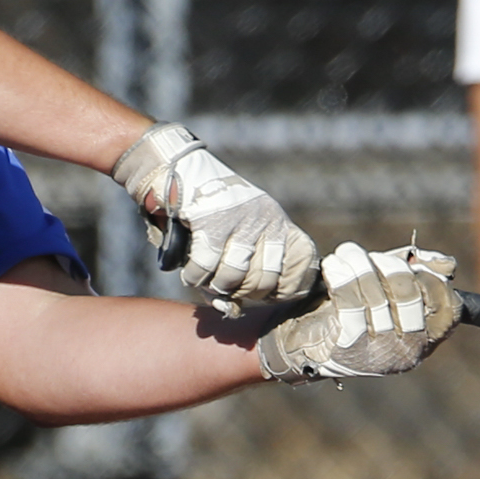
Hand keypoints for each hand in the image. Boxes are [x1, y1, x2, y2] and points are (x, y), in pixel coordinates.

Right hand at [114, 121, 320, 311]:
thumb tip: (232, 310)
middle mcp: (266, 220)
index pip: (302, 265)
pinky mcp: (212, 220)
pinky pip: (206, 266)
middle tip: (225, 287)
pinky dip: (195, 276)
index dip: (285, 290)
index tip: (266, 297)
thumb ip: (242, 270)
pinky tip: (191, 273)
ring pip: (235, 276)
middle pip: (266, 280)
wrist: (176, 168)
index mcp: (278, 222)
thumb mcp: (237, 233)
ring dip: (216, 286)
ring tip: (207, 280)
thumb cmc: (209, 211)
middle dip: (242, 293)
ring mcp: (241, 220)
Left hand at [256, 243, 460, 381]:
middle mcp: (408, 352)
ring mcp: (378, 352)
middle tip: (368, 256)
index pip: (446, 305)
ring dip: (358, 265)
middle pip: (409, 294)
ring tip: (345, 254)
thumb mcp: (387, 293)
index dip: (430, 277)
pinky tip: (333, 266)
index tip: (410, 262)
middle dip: (387, 265)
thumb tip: (446, 265)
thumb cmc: (349, 313)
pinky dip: (341, 276)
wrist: (302, 343)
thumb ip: (417, 275)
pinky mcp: (348, 347)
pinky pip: (350, 302)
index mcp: (426, 341)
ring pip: (376, 295)